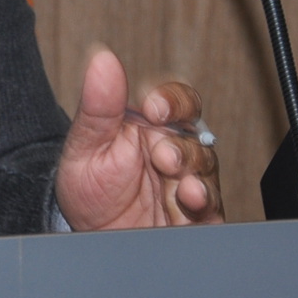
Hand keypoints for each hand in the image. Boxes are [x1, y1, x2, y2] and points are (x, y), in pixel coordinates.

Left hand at [54, 48, 223, 230]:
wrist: (88, 239)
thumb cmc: (89, 190)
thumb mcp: (86, 148)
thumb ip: (98, 106)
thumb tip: (103, 59)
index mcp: (151, 126)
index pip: (177, 101)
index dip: (172, 100)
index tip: (155, 108)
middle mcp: (175, 150)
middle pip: (196, 136)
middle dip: (182, 147)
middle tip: (162, 157)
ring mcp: (187, 183)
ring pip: (206, 171)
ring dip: (194, 177)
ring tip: (181, 187)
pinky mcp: (197, 216)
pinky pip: (211, 208)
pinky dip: (203, 205)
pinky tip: (189, 203)